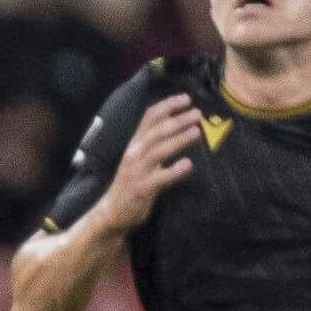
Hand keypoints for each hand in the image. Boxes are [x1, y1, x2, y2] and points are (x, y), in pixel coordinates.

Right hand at [95, 96, 201, 234]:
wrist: (112, 212)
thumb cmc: (131, 183)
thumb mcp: (140, 159)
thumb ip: (156, 144)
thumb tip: (180, 127)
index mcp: (135, 144)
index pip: (149, 118)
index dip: (168, 106)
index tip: (186, 99)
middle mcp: (134, 153)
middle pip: (157, 131)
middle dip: (178, 120)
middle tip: (197, 114)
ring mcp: (137, 171)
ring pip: (159, 150)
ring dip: (178, 140)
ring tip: (196, 132)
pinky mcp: (142, 188)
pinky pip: (160, 178)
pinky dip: (174, 170)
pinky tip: (188, 165)